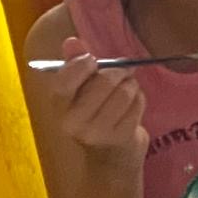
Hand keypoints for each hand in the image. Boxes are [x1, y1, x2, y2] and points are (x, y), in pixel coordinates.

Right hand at [45, 37, 148, 168]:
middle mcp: (73, 123)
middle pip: (103, 82)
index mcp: (58, 107)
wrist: (111, 156)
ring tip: (129, 88)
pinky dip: (140, 99)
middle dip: (118, 72)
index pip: (65, 80)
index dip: (82, 64)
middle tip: (123, 72)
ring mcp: (98, 133)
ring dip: (131, 85)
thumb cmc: (94, 115)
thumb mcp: (80, 91)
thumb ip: (75, 65)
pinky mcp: (121, 138)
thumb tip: (72, 41)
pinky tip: (134, 104)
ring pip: (124, 92)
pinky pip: (137, 105)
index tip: (93, 61)